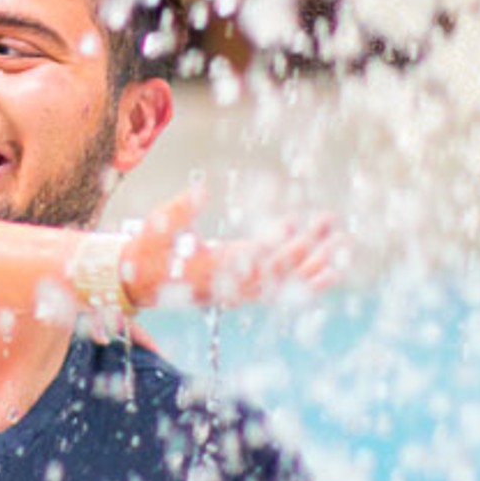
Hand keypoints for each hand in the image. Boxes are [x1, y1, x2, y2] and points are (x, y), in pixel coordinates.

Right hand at [120, 190, 344, 309]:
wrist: (137, 284)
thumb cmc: (148, 251)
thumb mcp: (157, 225)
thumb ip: (181, 209)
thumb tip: (203, 187)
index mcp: (212, 270)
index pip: (252, 260)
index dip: (277, 245)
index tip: (297, 223)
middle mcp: (230, 287)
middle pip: (278, 273)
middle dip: (307, 250)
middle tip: (333, 225)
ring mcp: (238, 293)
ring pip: (284, 287)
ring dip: (315, 268)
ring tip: (342, 248)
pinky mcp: (243, 292)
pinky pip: (280, 292)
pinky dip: (305, 283)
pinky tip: (328, 268)